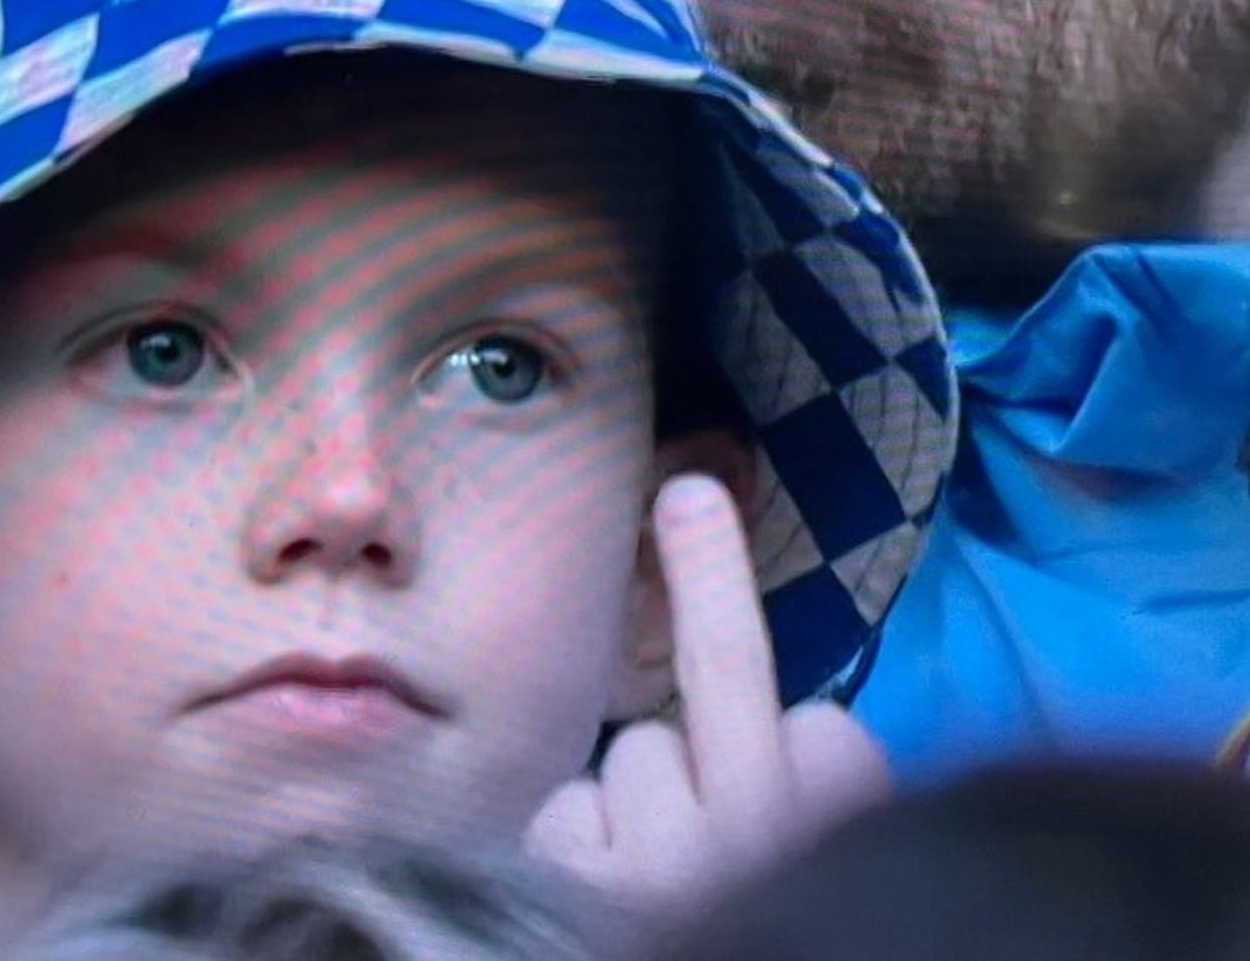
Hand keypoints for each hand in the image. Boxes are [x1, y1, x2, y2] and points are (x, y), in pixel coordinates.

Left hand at [525, 474, 890, 906]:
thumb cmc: (770, 926)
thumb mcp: (817, 870)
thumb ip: (805, 801)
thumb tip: (800, 720)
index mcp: (839, 839)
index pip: (826, 729)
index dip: (804, 745)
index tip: (799, 744)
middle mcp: (760, 843)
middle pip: (728, 668)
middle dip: (710, 571)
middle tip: (690, 491)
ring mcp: (666, 860)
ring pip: (639, 751)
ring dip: (636, 800)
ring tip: (652, 885)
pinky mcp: (578, 878)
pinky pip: (571, 806)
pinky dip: (580, 842)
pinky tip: (601, 898)